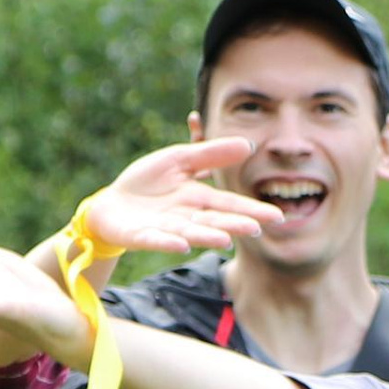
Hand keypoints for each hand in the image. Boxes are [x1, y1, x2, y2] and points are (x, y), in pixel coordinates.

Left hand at [81, 138, 269, 254]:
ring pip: (190, 232)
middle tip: (257, 229)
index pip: (229, 205)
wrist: (112, 204)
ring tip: (225, 239)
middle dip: (234, 225)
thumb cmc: (149, 183)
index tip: (276, 216)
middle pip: (214, 221)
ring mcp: (165, 229)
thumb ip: (210, 154)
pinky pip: (156, 240)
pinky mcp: (141, 237)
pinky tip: (181, 244)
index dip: (251, 210)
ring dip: (207, 236)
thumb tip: (248, 144)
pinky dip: (167, 242)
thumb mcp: (180, 160)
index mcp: (198, 200)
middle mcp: (187, 217)